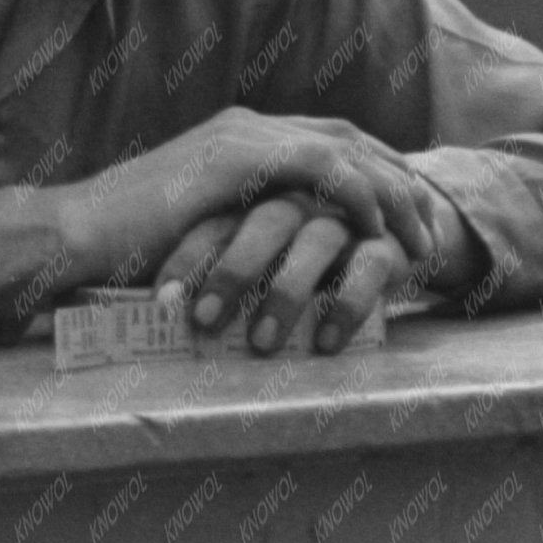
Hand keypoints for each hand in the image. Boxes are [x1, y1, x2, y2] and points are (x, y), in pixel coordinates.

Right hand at [72, 111, 467, 339]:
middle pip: (352, 140)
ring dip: (394, 193)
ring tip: (421, 240)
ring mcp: (242, 137)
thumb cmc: (117, 256)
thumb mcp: (195, 242)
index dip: (379, 178)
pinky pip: (322, 166)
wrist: (68, 241)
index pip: (332, 146)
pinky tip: (380, 232)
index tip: (410, 219)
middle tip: (432, 228)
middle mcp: (248, 128)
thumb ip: (236, 237)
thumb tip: (267, 271)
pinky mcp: (236, 158)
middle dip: (401, 182)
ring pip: (348, 149)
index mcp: (240, 142)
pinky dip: (360, 195)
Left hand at [162, 190, 407, 356]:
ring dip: (287, 291)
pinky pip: (369, 267)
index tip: (159, 304)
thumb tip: (153, 322)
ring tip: (262, 344)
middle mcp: (302, 201)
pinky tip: (326, 343)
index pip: (217, 220)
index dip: (188, 258)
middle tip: (205, 321)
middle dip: (233, 270)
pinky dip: (347, 304)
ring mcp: (346, 219)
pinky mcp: (387, 243)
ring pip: (317, 239)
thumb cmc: (303, 265)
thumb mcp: (255, 263)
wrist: (389, 244)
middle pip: (264, 219)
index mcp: (260, 198)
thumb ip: (216, 275)